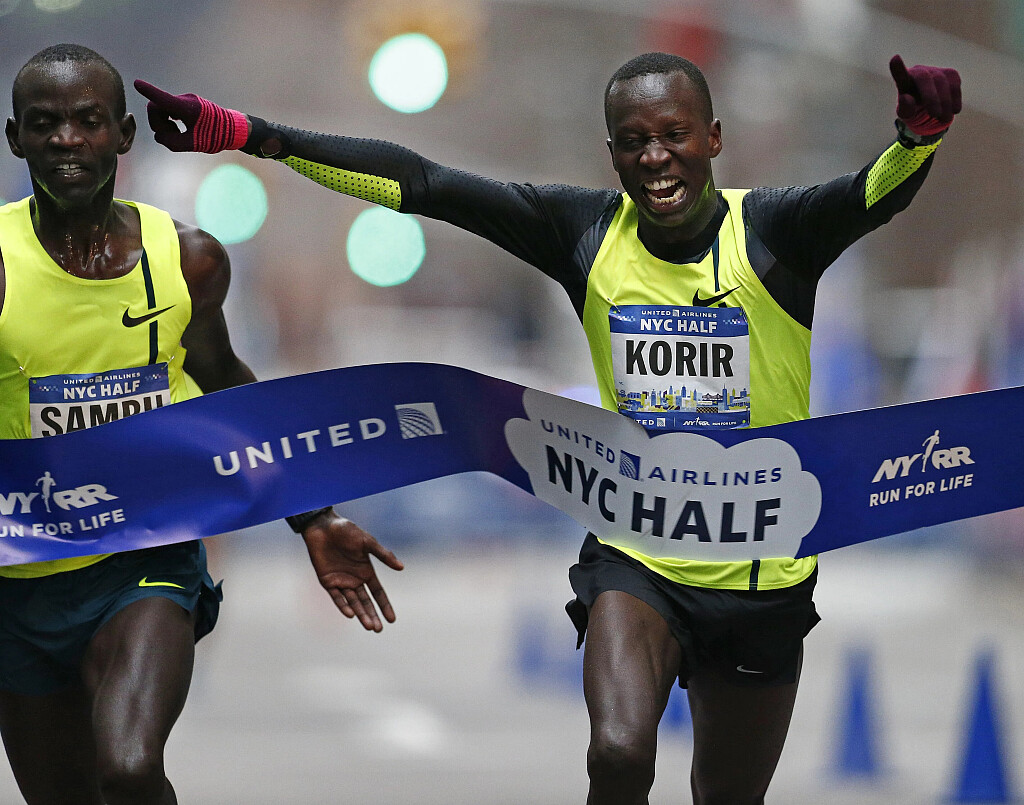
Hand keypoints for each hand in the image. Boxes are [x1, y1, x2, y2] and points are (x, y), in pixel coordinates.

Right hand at [133, 79, 249, 152]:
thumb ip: (172, 142)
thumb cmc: (217, 136)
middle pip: (156, 108)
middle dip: (157, 124)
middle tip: (172, 135)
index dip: (149, 91)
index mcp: (187, 108)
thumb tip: (158, 136)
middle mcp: (184, 100)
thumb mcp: (194, 144)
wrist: (234, 129)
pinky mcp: (186, 104)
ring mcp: (185, 101)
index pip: (164, 98)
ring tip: (179, 134)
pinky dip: (169, 122)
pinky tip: (179, 129)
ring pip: (161, 110)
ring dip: (164, 124)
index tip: (137, 83)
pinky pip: (168, 111)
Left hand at [300, 513, 403, 631]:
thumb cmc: (347, 531)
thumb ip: (383, 555)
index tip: (392, 620)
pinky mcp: (327, 581)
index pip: (378, 593)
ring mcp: (341, 581)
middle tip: (378, 629)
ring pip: (352, 603)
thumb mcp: (367, 542)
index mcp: (366, 571)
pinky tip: (350, 614)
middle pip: (366, 602)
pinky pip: (336, 597)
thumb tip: (401, 567)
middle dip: (372, 616)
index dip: (385, 606)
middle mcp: (354, 579)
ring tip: (368, 626)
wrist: (323, 526)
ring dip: (360, 614)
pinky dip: (343, 606)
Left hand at [889, 55, 961, 135]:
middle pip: (925, 78)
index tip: (895, 59)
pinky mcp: (950, 74)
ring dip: (945, 101)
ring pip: (942, 80)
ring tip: (944, 119)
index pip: (900, 74)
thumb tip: (906, 97)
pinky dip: (955, 98)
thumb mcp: (906, 114)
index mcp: (904, 82)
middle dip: (931, 97)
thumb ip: (905, 108)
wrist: (931, 110)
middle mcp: (919, 71)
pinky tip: (954, 111)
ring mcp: (935, 70)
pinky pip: (954, 83)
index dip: (897, 68)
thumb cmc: (914, 110)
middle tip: (935, 115)